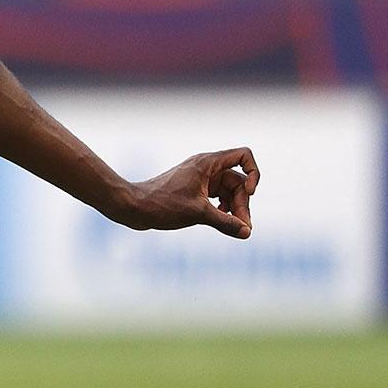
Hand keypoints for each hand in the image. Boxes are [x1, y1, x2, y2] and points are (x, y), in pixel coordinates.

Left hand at [112, 147, 259, 237]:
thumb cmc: (161, 205)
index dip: (253, 172)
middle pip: (239, 181)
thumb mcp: (197, 213)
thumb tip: (247, 232)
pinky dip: (223, 209)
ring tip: (235, 227)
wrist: (133, 208)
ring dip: (235, 208)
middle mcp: (206, 168)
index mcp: (207, 163)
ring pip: (229, 191)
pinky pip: (218, 197)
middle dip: (243, 203)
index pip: (244, 155)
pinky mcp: (194, 191)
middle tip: (243, 226)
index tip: (249, 192)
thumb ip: (225, 222)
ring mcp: (200, 180)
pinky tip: (221, 221)